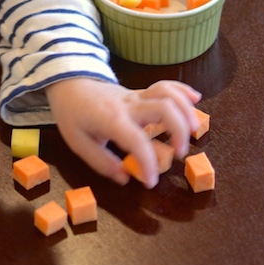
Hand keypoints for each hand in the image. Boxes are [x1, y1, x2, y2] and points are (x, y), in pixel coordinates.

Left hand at [46, 77, 201, 188]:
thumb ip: (101, 162)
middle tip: (179, 153)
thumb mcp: (77, 142)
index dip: (148, 162)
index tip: (151, 181)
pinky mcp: (140, 93)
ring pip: (167, 93)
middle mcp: (128, 105)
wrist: (68, 83)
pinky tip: (195, 100)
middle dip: (179, 130)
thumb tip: (126, 178)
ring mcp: (136, 96)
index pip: (137, 140)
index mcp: (111, 119)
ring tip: (194, 131)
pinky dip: (182, 91)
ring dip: (186, 110)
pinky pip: (165, 86)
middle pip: (163, 108)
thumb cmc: (72, 113)